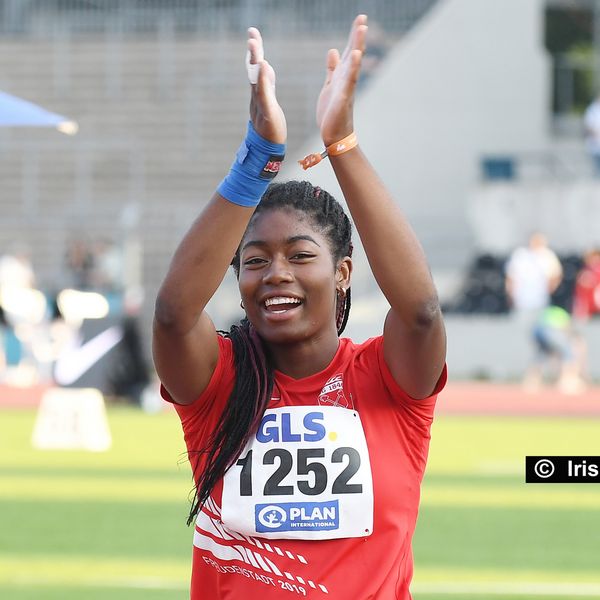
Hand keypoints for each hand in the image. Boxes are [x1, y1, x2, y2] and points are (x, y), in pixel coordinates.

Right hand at [247, 28, 286, 143]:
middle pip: (254, 70)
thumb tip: (266, 68)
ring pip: (257, 79)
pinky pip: (264, 95)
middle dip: (253, 52)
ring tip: (254, 44)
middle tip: (252, 34)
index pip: (257, 67)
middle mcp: (258, 95)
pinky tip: (264, 67)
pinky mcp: (267, 112)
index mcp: (260, 92)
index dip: (255, 50)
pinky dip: (264, 81)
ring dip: (256, 61)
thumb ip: (267, 85)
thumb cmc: (270, 127)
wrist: (267, 149)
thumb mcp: (269, 100)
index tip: (253, 33)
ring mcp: (260, 103)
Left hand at [316, 15, 366, 146]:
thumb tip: (332, 51)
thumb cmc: (332, 112)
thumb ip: (332, 69)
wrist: (334, 134)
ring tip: (362, 30)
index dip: (353, 36)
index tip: (360, 19)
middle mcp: (347, 79)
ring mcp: (346, 88)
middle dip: (357, 37)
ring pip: (353, 64)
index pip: (348, 51)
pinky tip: (355, 55)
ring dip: (357, 46)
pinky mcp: (343, 98)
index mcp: (342, 76)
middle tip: (362, 18)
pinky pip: (349, 81)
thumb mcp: (329, 85)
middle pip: (353, 54)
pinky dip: (352, 68)